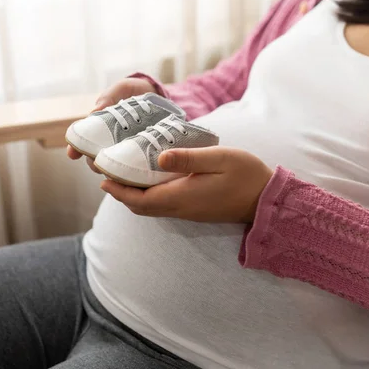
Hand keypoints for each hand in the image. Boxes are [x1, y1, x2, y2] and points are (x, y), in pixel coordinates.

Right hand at [66, 77, 157, 172]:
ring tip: (117, 171)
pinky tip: (136, 173)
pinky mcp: (142, 157)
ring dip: (113, 172)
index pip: (82, 142)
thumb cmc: (136, 91)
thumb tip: (93, 112)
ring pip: (113, 168)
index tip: (72, 154)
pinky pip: (135, 169)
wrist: (160, 96)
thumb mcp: (122, 89)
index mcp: (100, 129)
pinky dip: (133, 173)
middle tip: (100, 164)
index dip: (75, 149)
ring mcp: (125, 152)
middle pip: (96, 160)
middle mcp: (109, 143)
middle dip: (95, 164)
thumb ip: (109, 97)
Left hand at [100, 146, 272, 223]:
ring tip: (122, 174)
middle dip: (120, 192)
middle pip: (141, 206)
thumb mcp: (219, 159)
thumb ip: (188, 158)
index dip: (118, 190)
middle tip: (106, 173)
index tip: (103, 177)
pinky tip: (149, 178)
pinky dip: (148, 194)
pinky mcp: (194, 209)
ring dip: (133, 194)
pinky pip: (162, 205)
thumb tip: (158, 157)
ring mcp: (187, 211)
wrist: (266, 200)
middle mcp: (180, 208)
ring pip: (151, 207)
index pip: (140, 199)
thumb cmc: (246, 176)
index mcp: (181, 197)